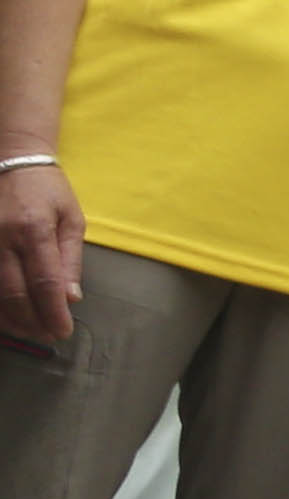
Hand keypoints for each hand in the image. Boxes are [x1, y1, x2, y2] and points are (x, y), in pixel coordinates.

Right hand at [0, 160, 75, 346]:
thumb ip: (70, 259)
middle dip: (32, 321)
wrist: (10, 162)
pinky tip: (5, 315)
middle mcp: (2, 238)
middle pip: (14, 293)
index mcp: (34, 230)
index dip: (53, 312)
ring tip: (29, 331)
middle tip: (48, 336)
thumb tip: (71, 298)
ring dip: (10, 318)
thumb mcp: (71, 219)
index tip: (63, 331)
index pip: (44, 282)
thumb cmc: (47, 191)